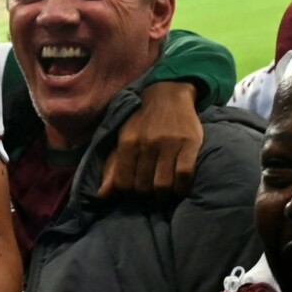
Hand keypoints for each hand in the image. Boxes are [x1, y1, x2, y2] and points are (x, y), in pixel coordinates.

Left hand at [98, 81, 202, 197]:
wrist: (168, 96)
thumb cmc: (143, 122)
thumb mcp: (123, 139)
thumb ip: (113, 167)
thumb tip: (102, 195)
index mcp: (127, 142)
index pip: (124, 182)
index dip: (129, 191)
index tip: (136, 188)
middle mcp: (147, 143)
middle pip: (144, 187)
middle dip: (147, 193)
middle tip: (152, 190)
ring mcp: (169, 143)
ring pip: (163, 184)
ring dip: (164, 195)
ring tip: (165, 192)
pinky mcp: (189, 143)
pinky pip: (184, 175)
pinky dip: (182, 187)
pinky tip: (179, 187)